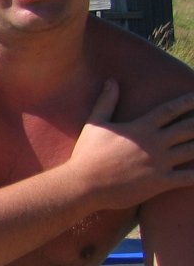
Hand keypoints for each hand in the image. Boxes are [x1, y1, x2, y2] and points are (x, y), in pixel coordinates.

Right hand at [69, 81, 193, 209]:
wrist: (84, 184)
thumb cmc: (87, 154)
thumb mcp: (94, 124)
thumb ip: (106, 101)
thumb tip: (111, 81)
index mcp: (142, 127)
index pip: (171, 110)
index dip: (188, 101)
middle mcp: (155, 143)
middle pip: (188, 128)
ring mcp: (160, 163)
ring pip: (193, 150)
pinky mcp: (160, 182)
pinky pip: (188, 178)